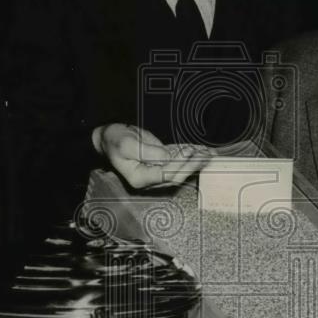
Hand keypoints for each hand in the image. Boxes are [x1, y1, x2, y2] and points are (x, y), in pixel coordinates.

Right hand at [93, 123, 212, 189]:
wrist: (109, 137)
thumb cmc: (114, 140)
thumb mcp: (126, 143)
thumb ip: (147, 152)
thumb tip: (168, 156)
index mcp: (139, 178)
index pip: (164, 175)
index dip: (179, 164)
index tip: (188, 151)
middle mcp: (149, 180)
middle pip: (175, 176)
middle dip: (192, 165)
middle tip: (206, 155)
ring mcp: (155, 173)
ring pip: (180, 171)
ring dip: (195, 162)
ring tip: (209, 152)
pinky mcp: (160, 164)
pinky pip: (177, 163)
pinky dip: (190, 156)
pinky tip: (201, 150)